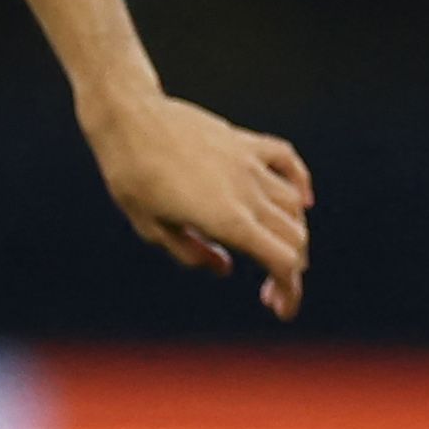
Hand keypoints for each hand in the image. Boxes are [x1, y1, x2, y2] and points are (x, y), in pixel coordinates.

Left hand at [86, 89, 313, 316]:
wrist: (128, 118)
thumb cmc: (131, 176)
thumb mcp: (152, 229)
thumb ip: (192, 254)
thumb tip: (225, 269)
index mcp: (226, 220)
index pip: (281, 261)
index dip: (290, 290)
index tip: (280, 310)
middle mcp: (247, 192)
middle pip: (295, 238)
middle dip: (290, 271)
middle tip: (269, 291)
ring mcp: (249, 164)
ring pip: (293, 206)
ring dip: (292, 234)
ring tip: (273, 250)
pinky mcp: (244, 143)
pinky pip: (287, 160)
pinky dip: (299, 183)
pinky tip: (301, 199)